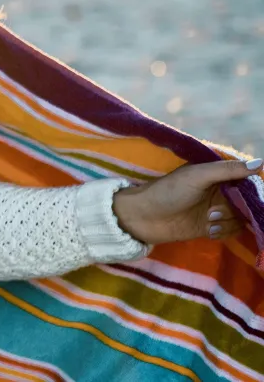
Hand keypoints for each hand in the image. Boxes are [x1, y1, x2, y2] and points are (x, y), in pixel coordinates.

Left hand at [112, 158, 261, 245]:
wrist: (142, 217)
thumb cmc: (167, 191)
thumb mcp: (197, 176)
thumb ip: (227, 170)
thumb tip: (261, 163)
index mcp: (216, 174)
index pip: (247, 180)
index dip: (252, 189)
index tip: (247, 198)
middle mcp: (219, 191)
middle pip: (247, 202)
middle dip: (237, 209)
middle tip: (214, 211)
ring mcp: (215, 209)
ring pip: (241, 218)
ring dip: (228, 221)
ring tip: (208, 219)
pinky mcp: (210, 226)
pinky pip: (232, 231)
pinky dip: (224, 232)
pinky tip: (208, 230)